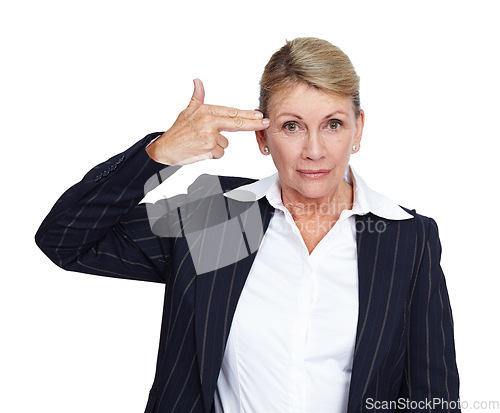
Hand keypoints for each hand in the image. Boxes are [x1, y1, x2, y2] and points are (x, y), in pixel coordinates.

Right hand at [146, 79, 269, 164]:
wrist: (165, 148)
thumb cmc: (178, 131)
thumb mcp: (187, 111)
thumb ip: (197, 97)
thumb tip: (197, 82)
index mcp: (206, 111)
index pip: (231, 112)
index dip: (247, 114)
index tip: (259, 114)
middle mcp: (209, 122)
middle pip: (237, 123)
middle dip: (253, 124)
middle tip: (265, 123)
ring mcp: (210, 136)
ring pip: (225, 143)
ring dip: (217, 145)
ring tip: (202, 143)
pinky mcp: (209, 148)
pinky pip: (219, 153)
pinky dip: (212, 153)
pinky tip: (201, 149)